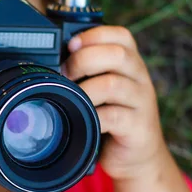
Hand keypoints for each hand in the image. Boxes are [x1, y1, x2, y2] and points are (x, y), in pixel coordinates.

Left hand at [63, 26, 166, 182]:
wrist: (137, 156)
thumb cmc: (112, 115)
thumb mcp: (104, 87)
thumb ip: (89, 70)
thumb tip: (50, 56)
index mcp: (131, 62)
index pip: (120, 35)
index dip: (94, 35)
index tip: (71, 45)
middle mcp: (140, 77)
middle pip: (118, 54)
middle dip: (83, 60)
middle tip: (65, 74)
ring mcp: (141, 102)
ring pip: (113, 84)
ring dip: (84, 90)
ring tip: (70, 98)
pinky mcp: (138, 127)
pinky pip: (114, 116)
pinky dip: (93, 116)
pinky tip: (83, 119)